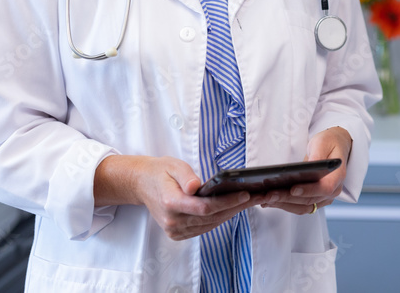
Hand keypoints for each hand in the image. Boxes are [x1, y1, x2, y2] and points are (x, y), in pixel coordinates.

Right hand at [136, 156, 264, 239]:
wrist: (143, 184)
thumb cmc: (161, 172)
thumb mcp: (174, 166)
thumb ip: (186, 176)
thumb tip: (196, 187)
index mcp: (170, 202)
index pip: (204, 207)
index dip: (227, 202)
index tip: (245, 194)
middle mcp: (172, 220)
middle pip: (211, 217)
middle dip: (236, 207)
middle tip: (256, 197)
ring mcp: (174, 230)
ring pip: (210, 225)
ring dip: (230, 213)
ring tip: (248, 202)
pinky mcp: (177, 234)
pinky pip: (204, 228)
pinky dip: (219, 219)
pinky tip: (231, 209)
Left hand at [261, 126, 352, 214]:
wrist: (334, 147)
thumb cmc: (328, 143)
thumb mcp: (323, 142)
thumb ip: (317, 155)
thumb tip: (309, 166)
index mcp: (338, 176)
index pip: (325, 188)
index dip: (308, 190)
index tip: (292, 189)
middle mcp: (332, 191)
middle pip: (309, 200)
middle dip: (287, 198)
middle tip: (269, 194)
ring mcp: (324, 198)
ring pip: (302, 207)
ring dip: (283, 204)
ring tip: (265, 199)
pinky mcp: (314, 199)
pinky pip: (299, 206)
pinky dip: (284, 204)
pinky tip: (269, 200)